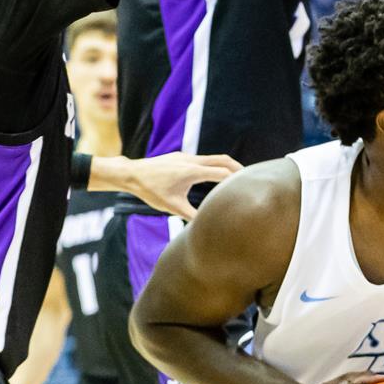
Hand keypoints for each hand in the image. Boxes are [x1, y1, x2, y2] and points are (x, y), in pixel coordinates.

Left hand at [93, 153, 240, 217]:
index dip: (237, 180)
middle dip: (238, 168)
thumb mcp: (172, 207)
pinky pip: (204, 160)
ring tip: (237, 179)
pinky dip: (214, 167)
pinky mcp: (181, 157)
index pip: (222, 173)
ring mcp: (187, 156)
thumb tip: (206, 226)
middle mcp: (192, 160)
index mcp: (192, 171)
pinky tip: (214, 177)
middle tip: (251, 179)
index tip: (249, 187)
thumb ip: (192, 215)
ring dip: (226, 167)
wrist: (132, 174)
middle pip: (223, 160)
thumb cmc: (151, 191)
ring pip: (214, 158)